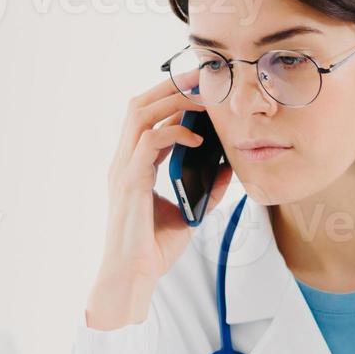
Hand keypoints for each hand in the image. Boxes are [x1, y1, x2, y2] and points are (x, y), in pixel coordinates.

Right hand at [85, 77, 232, 329]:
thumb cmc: (155, 247)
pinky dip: (174, 133)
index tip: (199, 85)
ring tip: (202, 99)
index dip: (170, 96)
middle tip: (202, 77)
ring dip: (172, 100)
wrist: (135, 276)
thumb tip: (231, 170)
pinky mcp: (128, 182)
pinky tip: (197, 139)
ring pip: (139, 114)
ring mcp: (122, 169)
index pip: (146, 116)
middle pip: (139, 104)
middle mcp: (123, 160)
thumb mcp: (190, 211)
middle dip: (171, 86)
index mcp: (134, 164)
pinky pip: (148, 142)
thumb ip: (207, 188)